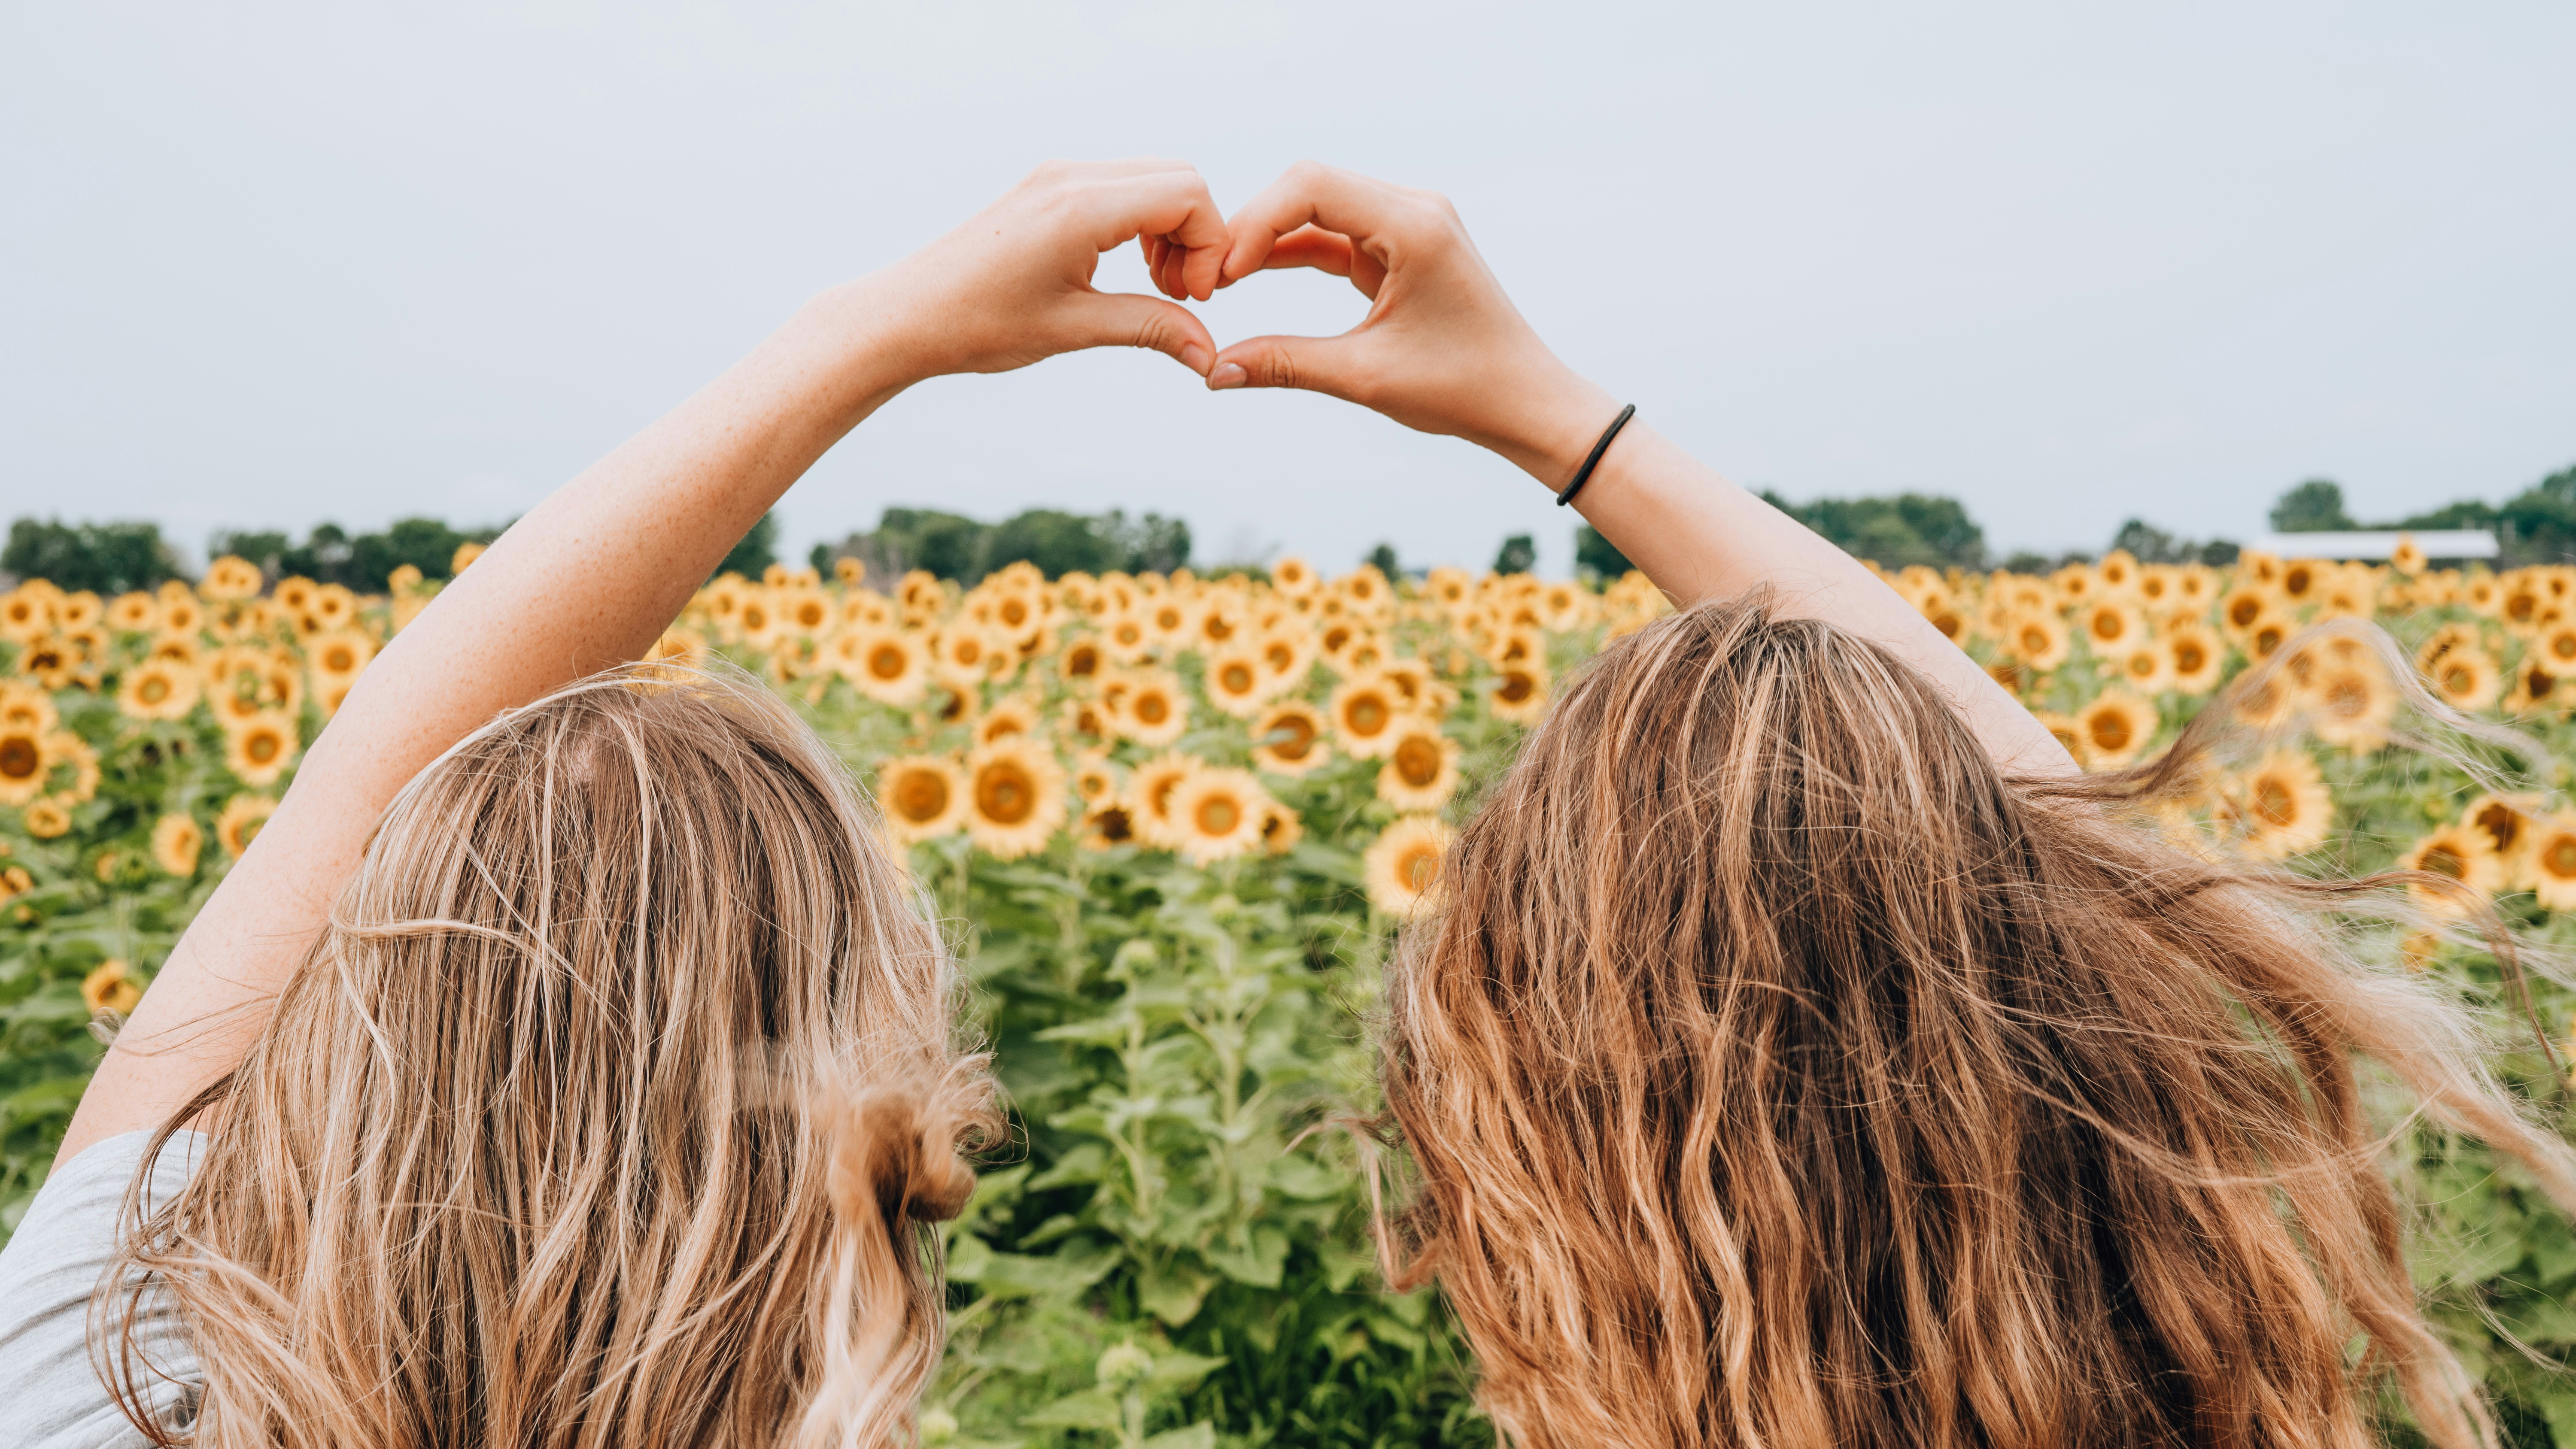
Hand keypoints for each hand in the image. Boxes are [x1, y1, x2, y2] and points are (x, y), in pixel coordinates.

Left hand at [866, 158, 1229, 380]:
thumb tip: (1209, 354)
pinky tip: (1127, 270)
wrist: (908, 314)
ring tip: (1156, 288)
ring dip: (1171, 230)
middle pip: (1179, 178)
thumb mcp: (1073, 329)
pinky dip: (1142, 223)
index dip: (1209, 246)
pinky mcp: (1048, 186)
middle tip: (1179, 295)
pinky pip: (1122, 187)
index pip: (1188, 194)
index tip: (1194, 299)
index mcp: (1081, 206)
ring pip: (1154, 180)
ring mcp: (1058, 176)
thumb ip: (1150, 328)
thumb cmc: (978, 323)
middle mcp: (1071, 177)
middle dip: (1197, 236)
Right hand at [1204, 162, 1621, 488]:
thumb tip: (1213, 372)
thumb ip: (1286, 364)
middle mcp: (1415, 208)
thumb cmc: (1464, 389)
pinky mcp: (1402, 246)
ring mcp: (1410, 223)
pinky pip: (1336, 236)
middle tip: (1209, 278)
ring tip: (1220, 280)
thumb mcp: (1366, 378)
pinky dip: (1293, 253)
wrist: (1525, 401)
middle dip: (1254, 226)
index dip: (1255, 221)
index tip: (1220, 273)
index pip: (1312, 186)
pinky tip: (1250, 276)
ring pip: (1319, 209)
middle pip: (1310, 186)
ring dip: (1269, 239)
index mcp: (1414, 225)